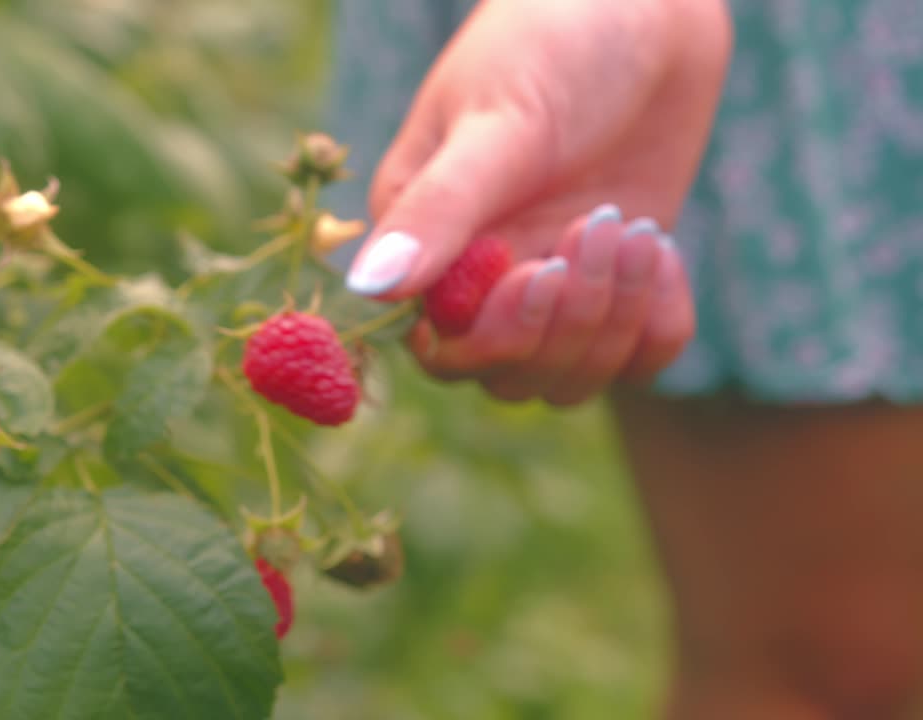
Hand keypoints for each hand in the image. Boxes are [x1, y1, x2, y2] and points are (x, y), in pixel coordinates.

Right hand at [343, 0, 730, 403]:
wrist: (643, 5)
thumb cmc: (550, 41)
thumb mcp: (494, 124)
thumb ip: (438, 210)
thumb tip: (368, 287)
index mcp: (428, 243)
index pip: (441, 348)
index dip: (496, 335)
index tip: (543, 269)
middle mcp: (483, 279)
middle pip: (510, 377)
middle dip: (565, 325)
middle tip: (600, 225)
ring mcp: (553, 285)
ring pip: (572, 378)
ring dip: (614, 321)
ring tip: (635, 229)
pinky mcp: (619, 285)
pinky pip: (639, 358)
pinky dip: (657, 324)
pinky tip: (661, 251)